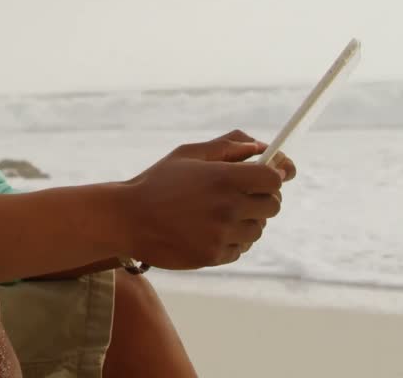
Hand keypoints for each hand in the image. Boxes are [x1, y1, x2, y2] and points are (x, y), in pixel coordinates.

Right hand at [119, 130, 286, 269]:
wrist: (126, 219)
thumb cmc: (157, 183)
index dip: (275, 176)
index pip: (274, 179)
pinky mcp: (213, 256)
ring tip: (219, 214)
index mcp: (223, 177)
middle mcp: (227, 206)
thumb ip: (227, 146)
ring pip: (258, 229)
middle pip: (273, 205)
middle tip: (243, 195)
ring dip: (247, 221)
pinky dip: (232, 241)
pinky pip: (240, 249)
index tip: (270, 175)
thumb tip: (260, 148)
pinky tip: (209, 231)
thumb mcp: (188, 154)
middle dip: (263, 198)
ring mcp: (221, 234)